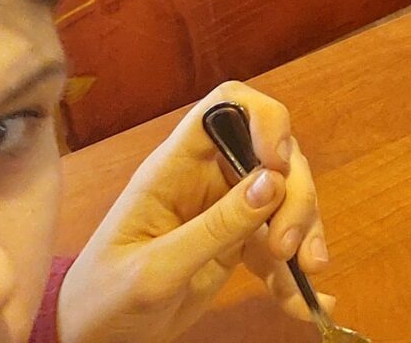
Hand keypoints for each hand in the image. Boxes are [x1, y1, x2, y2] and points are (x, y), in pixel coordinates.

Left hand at [58, 83, 328, 342]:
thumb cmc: (104, 301)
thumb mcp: (156, 271)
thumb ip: (214, 229)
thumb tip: (274, 181)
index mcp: (174, 170)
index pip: (226, 108)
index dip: (262, 119)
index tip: (279, 164)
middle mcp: (205, 180)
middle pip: (271, 156)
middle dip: (294, 195)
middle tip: (289, 247)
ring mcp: (224, 211)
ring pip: (285, 196)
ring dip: (303, 230)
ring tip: (306, 273)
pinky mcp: (236, 244)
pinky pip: (278, 242)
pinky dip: (294, 272)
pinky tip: (305, 302)